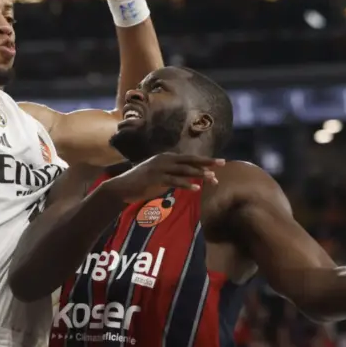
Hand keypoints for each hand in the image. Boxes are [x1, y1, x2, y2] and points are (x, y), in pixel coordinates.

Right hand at [100, 153, 223, 203]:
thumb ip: (173, 174)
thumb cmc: (142, 183)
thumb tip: (190, 179)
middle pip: (190, 160)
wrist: (123, 187)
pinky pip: (175, 182)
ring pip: (184, 170)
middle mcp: (165, 160)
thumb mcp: (159, 175)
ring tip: (212, 178)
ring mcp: (160, 168)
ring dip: (199, 174)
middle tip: (222, 164)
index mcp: (166, 157)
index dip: (204, 160)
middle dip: (207, 162)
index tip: (218, 163)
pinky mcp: (156, 179)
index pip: (189, 158)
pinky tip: (196, 189)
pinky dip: (186, 185)